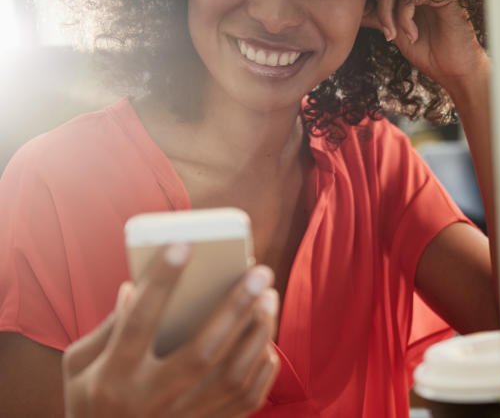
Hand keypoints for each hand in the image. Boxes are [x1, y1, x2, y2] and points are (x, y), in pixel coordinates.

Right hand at [62, 244, 279, 417]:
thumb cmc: (92, 398)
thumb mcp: (81, 365)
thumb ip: (108, 326)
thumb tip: (136, 285)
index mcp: (114, 376)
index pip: (138, 325)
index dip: (160, 284)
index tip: (183, 246)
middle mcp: (151, 398)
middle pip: (202, 351)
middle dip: (235, 308)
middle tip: (260, 272)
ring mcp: (181, 417)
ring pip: (232, 375)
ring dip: (257, 333)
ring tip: (269, 298)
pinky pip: (246, 400)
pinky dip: (262, 369)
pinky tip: (267, 341)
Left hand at [361, 0, 488, 92]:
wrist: (453, 70)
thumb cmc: (427, 51)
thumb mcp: (393, 28)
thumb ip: (376, 12)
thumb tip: (349, 5)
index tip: (375, 23)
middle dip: (378, 4)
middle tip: (387, 32)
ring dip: (387, 11)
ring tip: (395, 34)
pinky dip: (403, 17)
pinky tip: (412, 34)